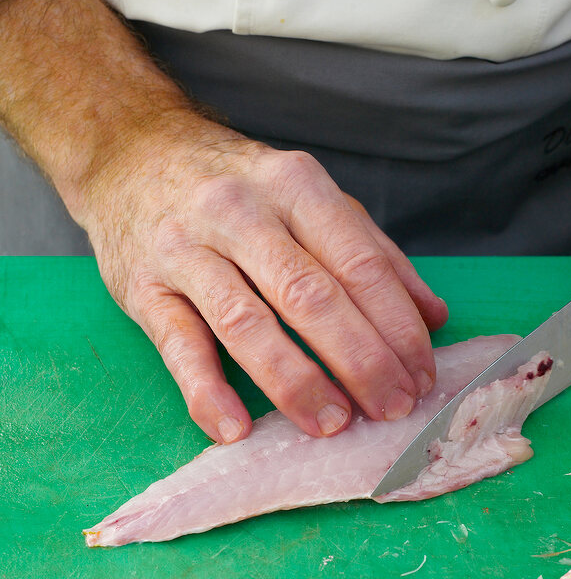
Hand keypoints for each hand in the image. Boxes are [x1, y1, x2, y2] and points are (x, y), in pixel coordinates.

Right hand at [0, 0, 445, 443]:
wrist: (129, 151)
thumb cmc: (236, 186)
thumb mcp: (309, 197)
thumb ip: (372, 252)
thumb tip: (432, 316)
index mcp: (295, 186)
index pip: (359, 264)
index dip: (397, 326)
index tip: (421, 374)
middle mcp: (241, 211)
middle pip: (311, 296)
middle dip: (360, 360)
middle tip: (392, 408)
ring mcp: (186, 248)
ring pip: (247, 323)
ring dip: (296, 382)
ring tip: (332, 423)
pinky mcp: (142, 286)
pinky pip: (178, 346)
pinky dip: (207, 391)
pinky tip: (236, 428)